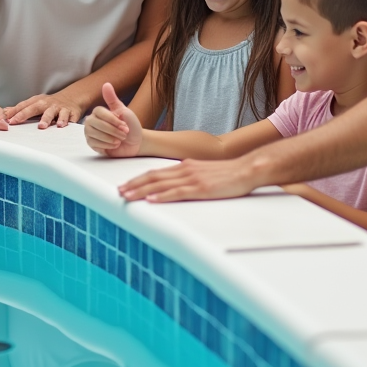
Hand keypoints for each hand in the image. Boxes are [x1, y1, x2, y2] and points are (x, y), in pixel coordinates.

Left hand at [4, 91, 85, 128]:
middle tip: (16, 121)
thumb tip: (4, 112)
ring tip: (42, 126)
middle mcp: (47, 104)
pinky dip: (65, 121)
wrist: (73, 98)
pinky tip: (62, 126)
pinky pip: (68, 117)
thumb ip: (20, 109)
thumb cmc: (51, 103)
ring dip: (46, 118)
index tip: (6, 119)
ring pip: (52, 113)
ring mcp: (59, 108)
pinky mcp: (71, 113)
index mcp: (38, 101)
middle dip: (25, 114)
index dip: (14, 112)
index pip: (24, 106)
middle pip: (35, 108)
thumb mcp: (36, 103)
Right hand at [84, 83, 142, 156]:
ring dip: (111, 139)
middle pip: (96, 124)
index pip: (99, 112)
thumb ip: (112, 99)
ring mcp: (90, 132)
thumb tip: (106, 84)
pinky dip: (108, 146)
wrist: (135, 142)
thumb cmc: (130, 126)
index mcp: (98, 112)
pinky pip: (95, 144)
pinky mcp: (91, 144)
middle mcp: (91, 121)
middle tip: (124, 134)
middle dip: (112, 130)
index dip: (112, 120)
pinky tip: (115, 145)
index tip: (124, 125)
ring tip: (120, 140)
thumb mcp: (123, 111)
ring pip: (94, 135)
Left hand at [118, 157, 262, 202]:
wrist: (247, 168)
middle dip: (134, 184)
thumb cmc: (230, 173)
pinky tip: (152, 200)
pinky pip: (178, 192)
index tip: (126, 185)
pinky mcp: (201, 188)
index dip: (139, 179)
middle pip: (153, 176)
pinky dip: (162, 196)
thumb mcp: (206, 172)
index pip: (157, 172)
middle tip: (119, 192)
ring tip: (127, 196)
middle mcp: (186, 169)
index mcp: (186, 166)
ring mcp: (193, 178)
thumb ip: (191, 177)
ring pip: (161, 184)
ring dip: (141, 190)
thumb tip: (178, 186)